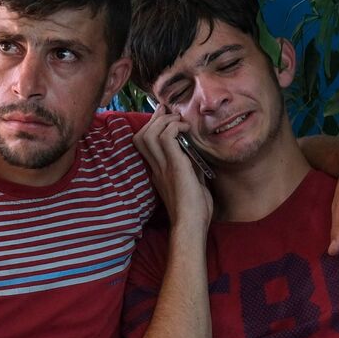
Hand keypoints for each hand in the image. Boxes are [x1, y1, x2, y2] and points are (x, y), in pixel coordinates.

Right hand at [134, 105, 212, 226]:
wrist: (191, 225)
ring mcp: (163, 166)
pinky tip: (186, 129)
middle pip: (142, 135)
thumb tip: (196, 155)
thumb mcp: (192, 184)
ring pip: (150, 133)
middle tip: (170, 112)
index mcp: (158, 172)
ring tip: (180, 121)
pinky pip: (166, 137)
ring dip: (165, 121)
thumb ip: (191, 169)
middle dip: (155, 119)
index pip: (145, 144)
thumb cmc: (195, 211)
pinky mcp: (174, 166)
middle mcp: (156, 167)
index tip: (166, 117)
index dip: (153, 127)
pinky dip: (175, 127)